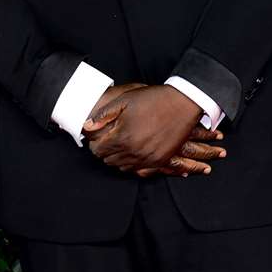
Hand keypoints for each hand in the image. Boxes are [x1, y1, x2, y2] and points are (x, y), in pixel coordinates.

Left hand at [83, 84, 226, 176]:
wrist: (184, 103)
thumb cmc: (154, 100)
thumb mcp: (124, 101)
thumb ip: (103, 116)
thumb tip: (87, 127)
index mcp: (122, 137)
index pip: (98, 150)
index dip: (96, 142)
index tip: (99, 136)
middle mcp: (134, 152)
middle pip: (109, 160)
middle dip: (106, 151)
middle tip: (109, 140)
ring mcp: (148, 158)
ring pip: (123, 167)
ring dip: (119, 158)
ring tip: (122, 145)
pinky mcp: (161, 160)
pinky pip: (141, 171)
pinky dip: (134, 164)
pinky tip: (134, 153)